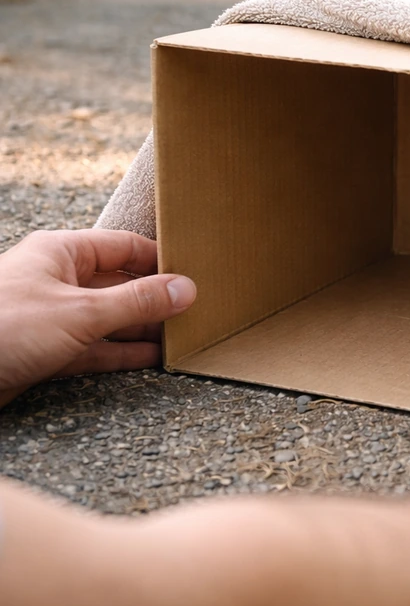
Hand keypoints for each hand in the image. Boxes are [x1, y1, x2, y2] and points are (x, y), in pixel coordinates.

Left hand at [0, 229, 195, 406]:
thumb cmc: (3, 328)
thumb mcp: (81, 312)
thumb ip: (137, 302)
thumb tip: (185, 289)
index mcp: (61, 253)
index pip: (124, 247)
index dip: (160, 260)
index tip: (194, 275)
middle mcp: (57, 280)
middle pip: (119, 283)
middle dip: (155, 298)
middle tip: (195, 311)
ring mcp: (50, 316)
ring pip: (108, 318)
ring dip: (142, 329)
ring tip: (181, 337)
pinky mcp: (44, 350)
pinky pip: (93, 347)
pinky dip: (121, 353)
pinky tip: (150, 358)